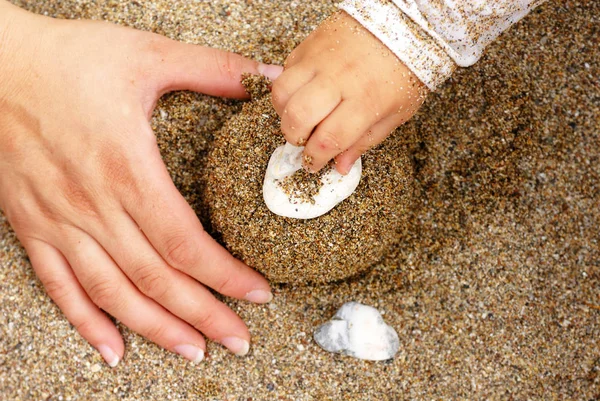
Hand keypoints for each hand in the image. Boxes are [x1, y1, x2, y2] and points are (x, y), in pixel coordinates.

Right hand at [0, 2, 281, 365]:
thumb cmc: (69, 59)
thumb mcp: (148, 55)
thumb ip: (214, 69)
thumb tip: (269, 73)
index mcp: (127, 168)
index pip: (185, 242)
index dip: (225, 275)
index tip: (258, 294)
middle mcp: (93, 206)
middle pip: (157, 278)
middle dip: (203, 315)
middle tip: (238, 340)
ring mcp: (59, 222)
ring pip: (113, 292)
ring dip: (155, 329)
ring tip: (192, 351)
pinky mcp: (32, 225)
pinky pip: (59, 286)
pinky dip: (86, 322)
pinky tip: (112, 350)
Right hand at [271, 11, 427, 173]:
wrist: (404, 24)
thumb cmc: (405, 71)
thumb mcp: (395, 114)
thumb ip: (365, 141)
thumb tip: (340, 167)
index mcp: (365, 101)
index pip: (327, 139)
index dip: (315, 158)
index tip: (313, 164)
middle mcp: (339, 80)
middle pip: (298, 117)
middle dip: (295, 138)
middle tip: (304, 141)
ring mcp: (321, 59)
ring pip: (283, 92)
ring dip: (284, 112)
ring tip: (298, 117)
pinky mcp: (310, 44)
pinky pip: (285, 70)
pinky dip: (288, 88)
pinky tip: (303, 93)